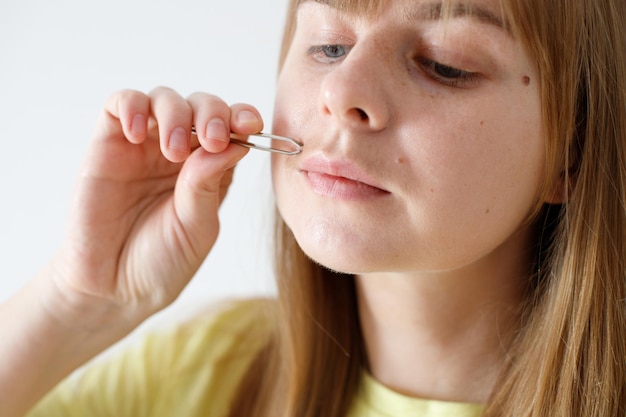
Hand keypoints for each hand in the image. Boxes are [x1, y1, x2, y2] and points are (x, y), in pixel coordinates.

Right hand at [46, 87, 261, 329]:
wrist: (112, 288)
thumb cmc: (161, 262)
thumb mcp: (197, 227)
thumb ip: (208, 185)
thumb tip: (235, 143)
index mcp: (210, 170)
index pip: (232, 129)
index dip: (243, 118)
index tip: (251, 124)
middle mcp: (180, 151)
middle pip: (202, 106)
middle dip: (213, 114)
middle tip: (212, 140)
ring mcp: (144, 145)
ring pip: (164, 99)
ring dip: (176, 114)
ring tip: (173, 151)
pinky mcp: (108, 144)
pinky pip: (119, 104)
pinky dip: (133, 107)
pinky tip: (139, 135)